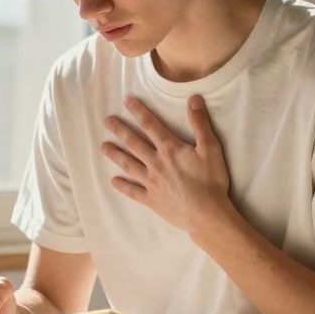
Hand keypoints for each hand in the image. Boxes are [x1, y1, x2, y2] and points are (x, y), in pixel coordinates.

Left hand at [101, 95, 232, 233]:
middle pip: (134, 143)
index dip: (138, 111)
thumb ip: (200, 123)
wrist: (206, 215)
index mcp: (169, 149)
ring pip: (129, 165)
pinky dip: (123, 186)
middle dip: (120, 130)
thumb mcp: (210, 148)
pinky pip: (133, 192)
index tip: (126, 101)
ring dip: (115, 155)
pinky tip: (114, 182)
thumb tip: (193, 98)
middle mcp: (156, 163)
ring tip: (103, 147)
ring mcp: (151, 183)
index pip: (150, 125)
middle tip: (106, 121)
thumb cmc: (211, 181)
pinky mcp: (152, 200)